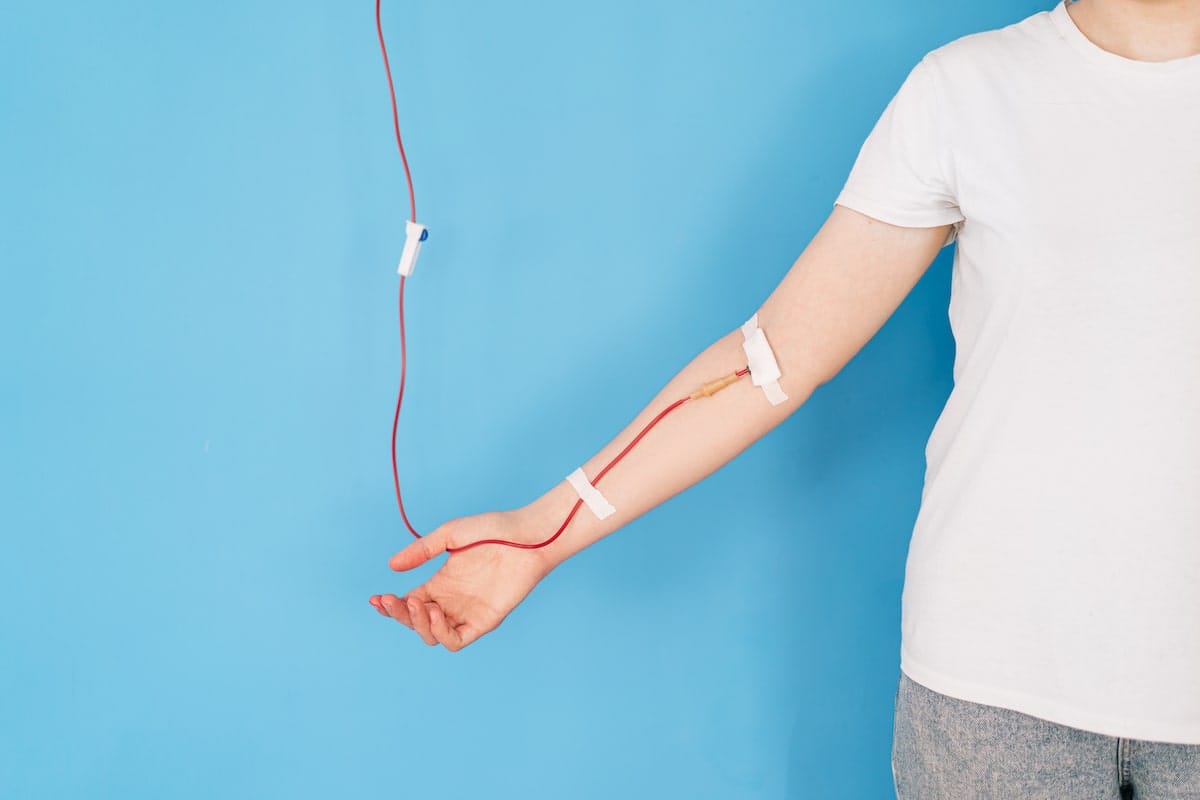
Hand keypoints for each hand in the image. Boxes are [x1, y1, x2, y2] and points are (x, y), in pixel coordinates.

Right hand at [369, 510, 557, 650]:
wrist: (527, 536)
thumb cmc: (493, 530)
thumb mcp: (450, 535)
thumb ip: (421, 551)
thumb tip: (391, 566)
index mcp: (441, 584)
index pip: (409, 603)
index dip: (391, 606)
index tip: (376, 599)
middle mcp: (452, 602)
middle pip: (416, 621)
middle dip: (399, 615)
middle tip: (389, 601)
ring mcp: (468, 613)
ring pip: (432, 635)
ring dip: (418, 624)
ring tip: (417, 604)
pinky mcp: (485, 622)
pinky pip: (457, 640)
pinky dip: (441, 633)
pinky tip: (436, 613)